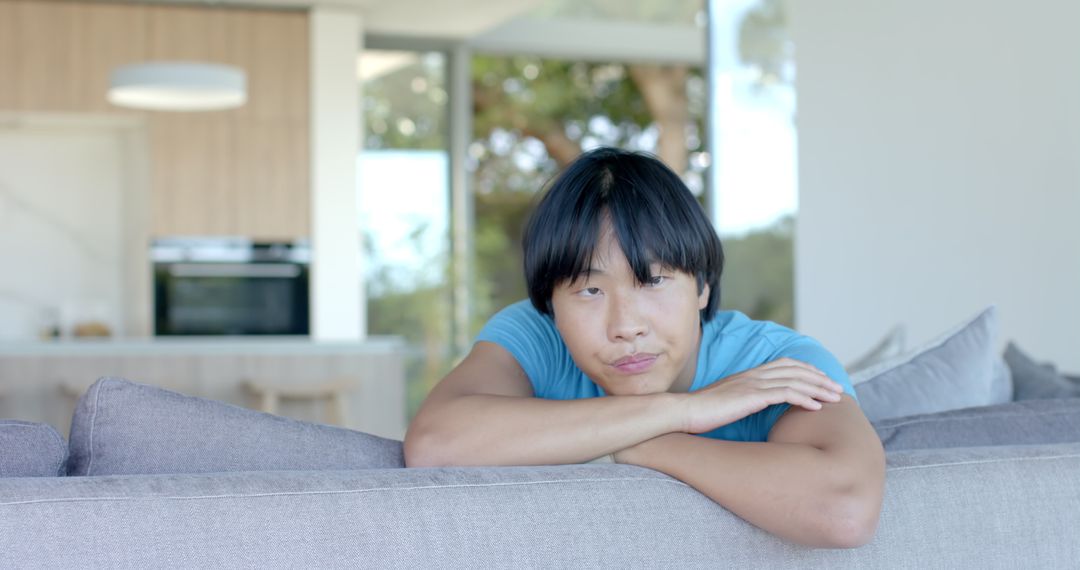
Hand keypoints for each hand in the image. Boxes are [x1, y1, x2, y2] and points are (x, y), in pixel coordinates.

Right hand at [678, 358, 843, 433]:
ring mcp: (752, 385)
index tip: (822, 379)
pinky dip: (803, 399)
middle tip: (837, 388)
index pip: (784, 364)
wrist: (682, 412)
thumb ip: (743, 401)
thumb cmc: (701, 413)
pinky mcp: (751, 397)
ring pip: (795, 381)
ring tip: (835, 398)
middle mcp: (753, 375)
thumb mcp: (726, 403)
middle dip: (820, 378)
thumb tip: (754, 408)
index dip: (807, 370)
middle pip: (795, 370)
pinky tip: (816, 407)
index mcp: (748, 375)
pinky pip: (784, 395)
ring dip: (818, 389)